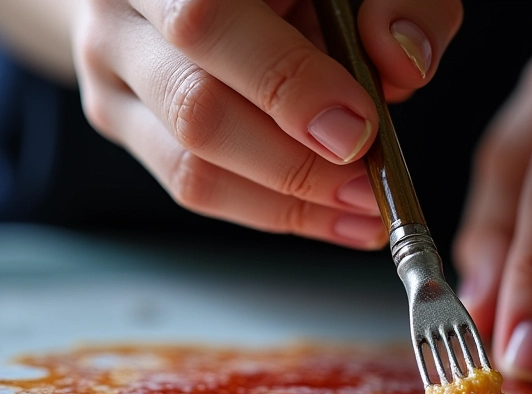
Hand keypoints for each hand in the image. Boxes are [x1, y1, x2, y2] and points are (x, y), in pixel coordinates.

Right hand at [71, 0, 461, 247]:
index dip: (289, 89)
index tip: (359, 133)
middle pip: (197, 111)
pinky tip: (330, 217)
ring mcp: (110, 70)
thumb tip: (403, 60)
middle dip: (297, 166)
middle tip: (369, 191)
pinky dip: (272, 211)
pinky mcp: (119, 119)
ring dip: (289, 204)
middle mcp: (121, 9)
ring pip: (191, 168)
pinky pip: (193, 187)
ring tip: (362, 215)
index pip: (209, 24)